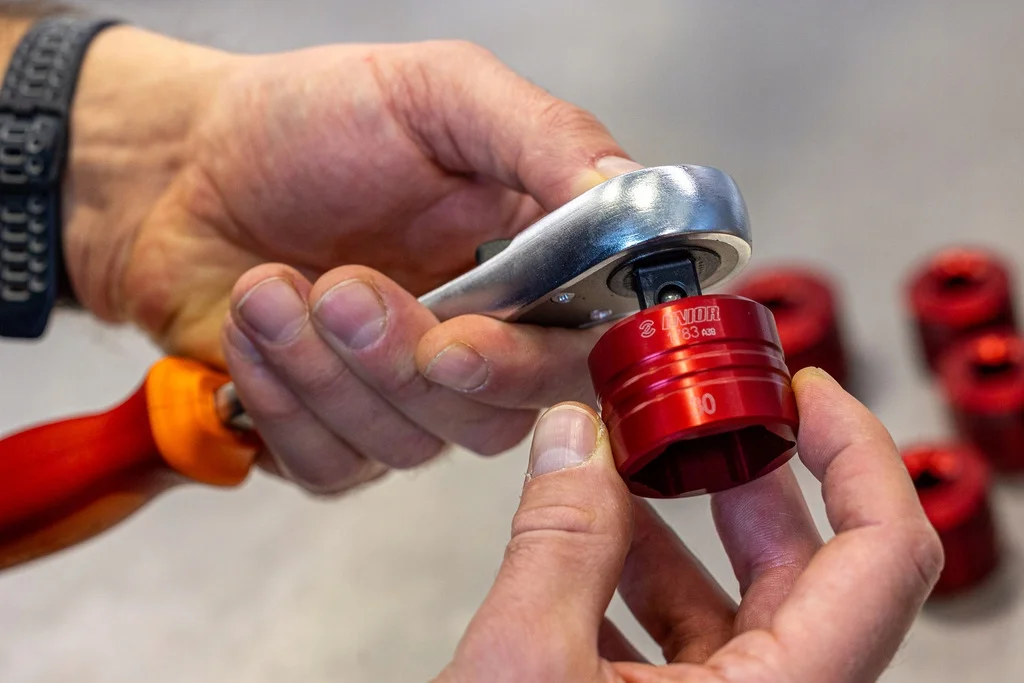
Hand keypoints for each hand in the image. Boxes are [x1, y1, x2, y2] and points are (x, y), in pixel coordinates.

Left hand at [65, 27, 636, 491]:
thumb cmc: (306, 122)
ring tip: (269, 285)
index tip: (456, 343)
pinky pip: (333, 464)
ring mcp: (408, 396)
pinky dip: (281, 399)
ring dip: (327, 370)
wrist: (182, 168)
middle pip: (494, 417)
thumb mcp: (435, 94)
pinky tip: (253, 325)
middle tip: (340, 287)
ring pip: (410, 446)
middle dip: (403, 363)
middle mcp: (481, 338)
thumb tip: (626, 191)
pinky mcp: (338, 434)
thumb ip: (542, 136)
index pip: (578, 351)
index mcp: (528, 263)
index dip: (526, 366)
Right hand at [437, 369, 943, 682]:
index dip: (858, 455)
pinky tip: (583, 544)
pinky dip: (636, 582)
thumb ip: (558, 540)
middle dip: (746, 477)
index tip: (804, 394)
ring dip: (678, 527)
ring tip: (622, 469)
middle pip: (808, 573)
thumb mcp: (525, 667)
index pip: (883, 556)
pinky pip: (683, 645)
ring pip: (737, 608)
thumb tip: (575, 442)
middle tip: (700, 415)